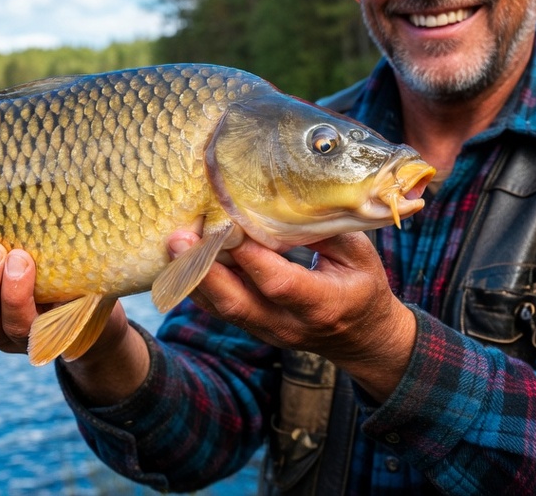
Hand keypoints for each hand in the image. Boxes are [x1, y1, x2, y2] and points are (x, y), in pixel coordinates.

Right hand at [0, 241, 149, 403]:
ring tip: (19, 258)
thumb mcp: (9, 240)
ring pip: (12, 326)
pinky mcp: (63, 329)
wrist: (90, 290)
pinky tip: (46, 273)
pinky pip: (51, 326)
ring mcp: (31, 332)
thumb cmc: (36, 252)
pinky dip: (47, 300)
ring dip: (11, 293)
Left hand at [174, 230, 416, 401]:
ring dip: (193, 275)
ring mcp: (268, 330)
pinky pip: (219, 309)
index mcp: (323, 304)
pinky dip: (199, 284)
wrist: (362, 338)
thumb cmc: (362, 287)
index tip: (229, 226)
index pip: (280, 284)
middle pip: (238, 302)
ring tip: (172, 243)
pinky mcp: (253, 328)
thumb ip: (326, 230)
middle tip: (179, 238)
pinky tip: (182, 259)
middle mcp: (289, 324)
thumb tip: (292, 196)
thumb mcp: (359, 255)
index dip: (252, 259)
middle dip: (204, 270)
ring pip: (222, 308)